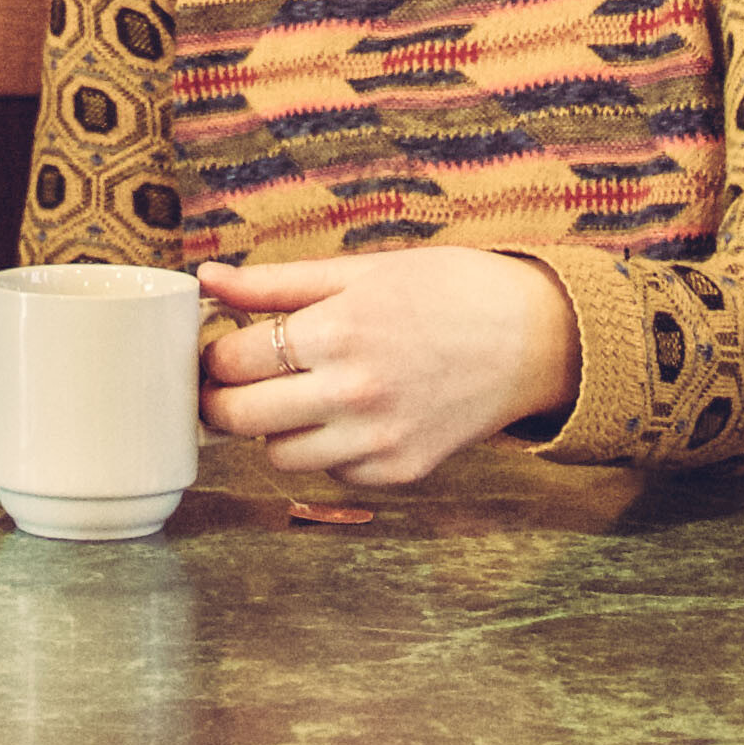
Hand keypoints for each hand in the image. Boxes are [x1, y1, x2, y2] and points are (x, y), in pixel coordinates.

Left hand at [195, 250, 574, 486]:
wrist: (533, 337)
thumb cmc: (449, 291)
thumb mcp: (363, 271)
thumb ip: (277, 283)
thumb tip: (209, 279)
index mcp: (339, 332)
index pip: (232, 361)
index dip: (213, 355)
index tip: (217, 349)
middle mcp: (355, 393)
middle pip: (240, 418)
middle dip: (222, 400)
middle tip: (231, 382)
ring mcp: (379, 440)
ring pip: (278, 455)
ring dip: (273, 428)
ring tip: (296, 394)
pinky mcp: (401, 471)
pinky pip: (331, 473)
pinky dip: (326, 449)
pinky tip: (346, 415)